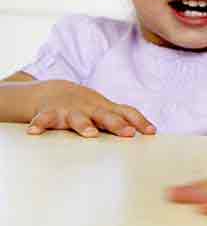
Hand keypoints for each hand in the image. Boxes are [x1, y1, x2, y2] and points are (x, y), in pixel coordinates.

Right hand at [27, 80, 155, 137]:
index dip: (140, 121)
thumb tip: (152, 132)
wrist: (54, 91)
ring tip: (90, 134)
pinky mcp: (49, 114)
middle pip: (106, 117)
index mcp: (106, 109)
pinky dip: (39, 124)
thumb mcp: (106, 111)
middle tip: (128, 133)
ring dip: (84, 126)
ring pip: (77, 119)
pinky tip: (34, 132)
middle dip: (117, 125)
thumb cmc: (87, 106)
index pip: (127, 113)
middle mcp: (90, 109)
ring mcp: (70, 111)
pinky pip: (43, 120)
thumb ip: (126, 120)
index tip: (151, 132)